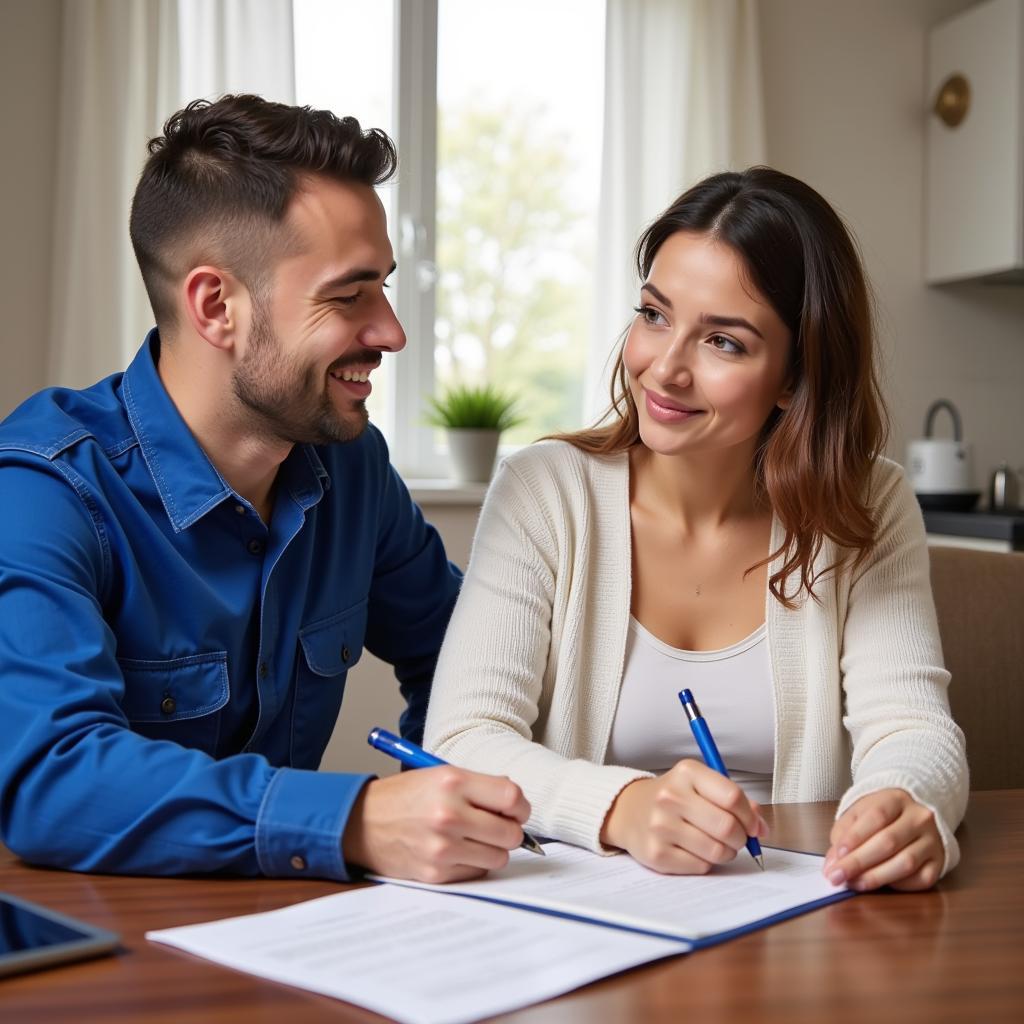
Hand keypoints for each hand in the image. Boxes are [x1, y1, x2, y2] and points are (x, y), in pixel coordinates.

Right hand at [342, 766, 530, 882]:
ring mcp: (442, 847)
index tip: (516, 810)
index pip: (512, 797)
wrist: (360, 823)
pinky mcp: (436, 873)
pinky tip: (455, 851)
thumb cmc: (404, 797)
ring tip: (472, 838)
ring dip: (492, 850)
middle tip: (496, 827)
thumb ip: (479, 786)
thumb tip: (516, 803)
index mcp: (452, 781)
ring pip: (499, 857)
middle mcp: (448, 814)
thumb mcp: (439, 775)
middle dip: (509, 831)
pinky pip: (476, 872)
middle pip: (511, 833)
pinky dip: (473, 864)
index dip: (520, 807)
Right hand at [599, 759, 767, 873]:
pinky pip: (701, 866)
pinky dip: (706, 862)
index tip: (754, 826)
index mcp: (686, 773)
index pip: (732, 797)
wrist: (629, 810)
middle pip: (727, 827)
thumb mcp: (700, 784)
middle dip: (741, 838)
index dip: (750, 816)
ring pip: (717, 851)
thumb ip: (732, 799)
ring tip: (716, 844)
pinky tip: (696, 850)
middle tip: (738, 838)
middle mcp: (670, 797)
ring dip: (726, 852)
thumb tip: (762, 827)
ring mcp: (661, 826)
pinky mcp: (656, 853)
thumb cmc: (674, 797)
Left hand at [824, 789, 942, 891]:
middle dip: (858, 863)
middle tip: (836, 876)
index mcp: (897, 799)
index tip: (836, 856)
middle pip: (888, 842)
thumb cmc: (879, 816)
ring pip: (906, 863)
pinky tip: (880, 884)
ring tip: (853, 884)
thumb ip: (843, 834)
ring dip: (875, 877)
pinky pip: (922, 879)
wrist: (912, 815)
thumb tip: (833, 863)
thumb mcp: (858, 814)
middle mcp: (920, 818)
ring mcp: (933, 841)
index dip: (854, 838)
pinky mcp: (940, 862)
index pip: (876, 817)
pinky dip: (898, 885)